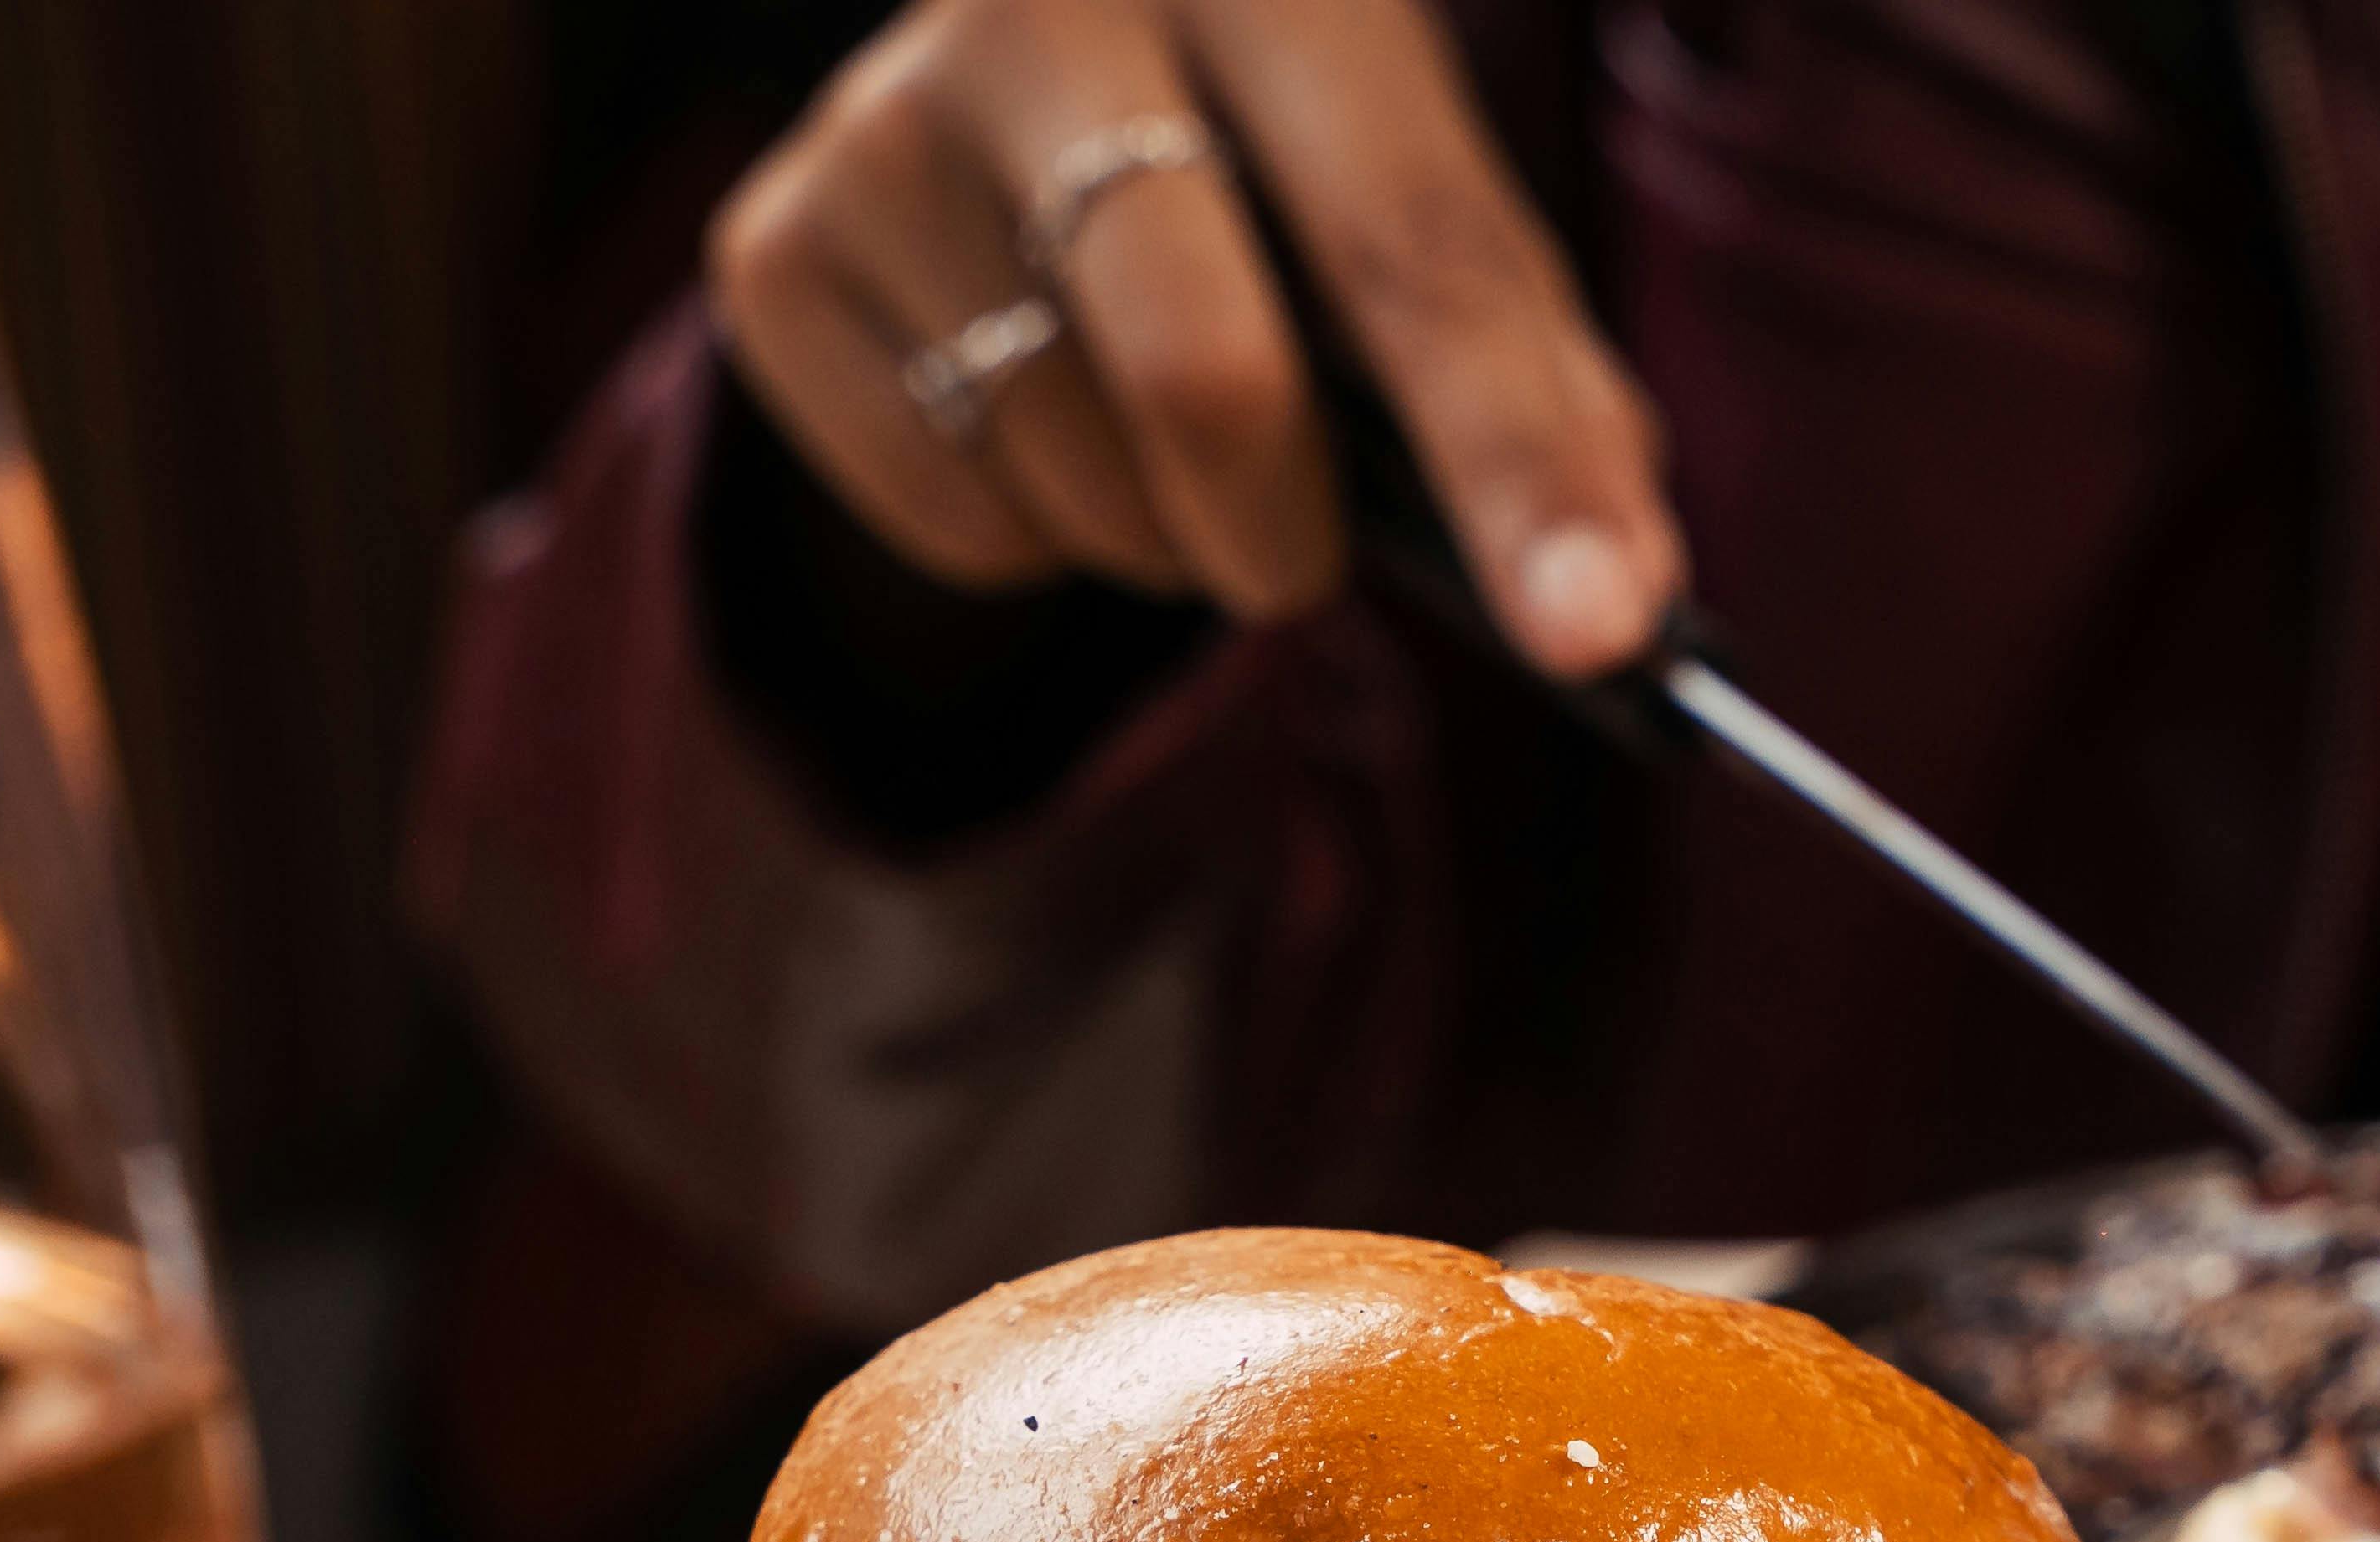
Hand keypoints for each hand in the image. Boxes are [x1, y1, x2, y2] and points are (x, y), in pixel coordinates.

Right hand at [703, 0, 1681, 677]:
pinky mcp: (775, 246)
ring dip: (1157, 535)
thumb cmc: (1262, 131)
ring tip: (1149, 424)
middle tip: (1301, 555)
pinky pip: (954, 519)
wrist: (1021, 32)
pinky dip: (1032, 537)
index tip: (1601, 640)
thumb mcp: (1401, 172)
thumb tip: (1604, 597)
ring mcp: (884, 123)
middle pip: (1205, 377)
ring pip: (1074, 475)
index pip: (1423, 246)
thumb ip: (1519, 358)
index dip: (1522, 459)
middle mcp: (1046, 4)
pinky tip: (1033, 408)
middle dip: (1284, 535)